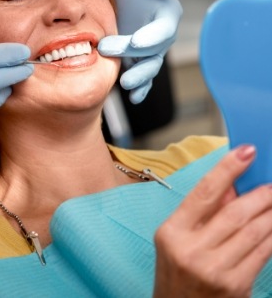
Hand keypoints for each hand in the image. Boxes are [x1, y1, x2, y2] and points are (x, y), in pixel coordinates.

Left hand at [98, 0, 182, 103]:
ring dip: (140, 78)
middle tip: (107, 49)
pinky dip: (140, 89)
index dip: (152, 37)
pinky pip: (142, 78)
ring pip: (149, 68)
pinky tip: (134, 97)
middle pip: (153, 51)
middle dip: (133, 54)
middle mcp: (160, 36)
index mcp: (166, 14)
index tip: (136, 41)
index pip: (164, 29)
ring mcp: (148, 51)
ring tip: (126, 84)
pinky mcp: (136, 61)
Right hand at [153, 145, 271, 296]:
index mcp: (172, 232)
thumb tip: (233, 184)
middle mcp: (191, 250)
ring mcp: (214, 270)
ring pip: (254, 231)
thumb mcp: (178, 236)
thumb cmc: (176, 271)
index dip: (227, 168)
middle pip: (235, 212)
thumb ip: (203, 210)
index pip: (204, 192)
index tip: (246, 151)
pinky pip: (263, 253)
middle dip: (260, 194)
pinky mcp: (235, 286)